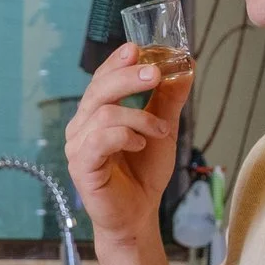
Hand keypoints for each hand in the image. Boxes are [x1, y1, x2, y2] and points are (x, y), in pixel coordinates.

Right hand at [64, 41, 187, 239]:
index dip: (116, 62)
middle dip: (128, 78)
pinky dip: (124, 136)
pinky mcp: (81, 166)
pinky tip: (139, 144)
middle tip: (155, 75)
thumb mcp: (163, 129)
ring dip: (138, 117)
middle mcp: (82, 126)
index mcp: (96, 113)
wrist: (138, 214)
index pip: (101, 78)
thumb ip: (169, 99)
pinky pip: (99, 139)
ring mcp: (78, 146)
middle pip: (98, 89)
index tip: (137, 49)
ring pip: (103, 113)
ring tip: (159, 131)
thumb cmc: (144, 173)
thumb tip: (186, 66)